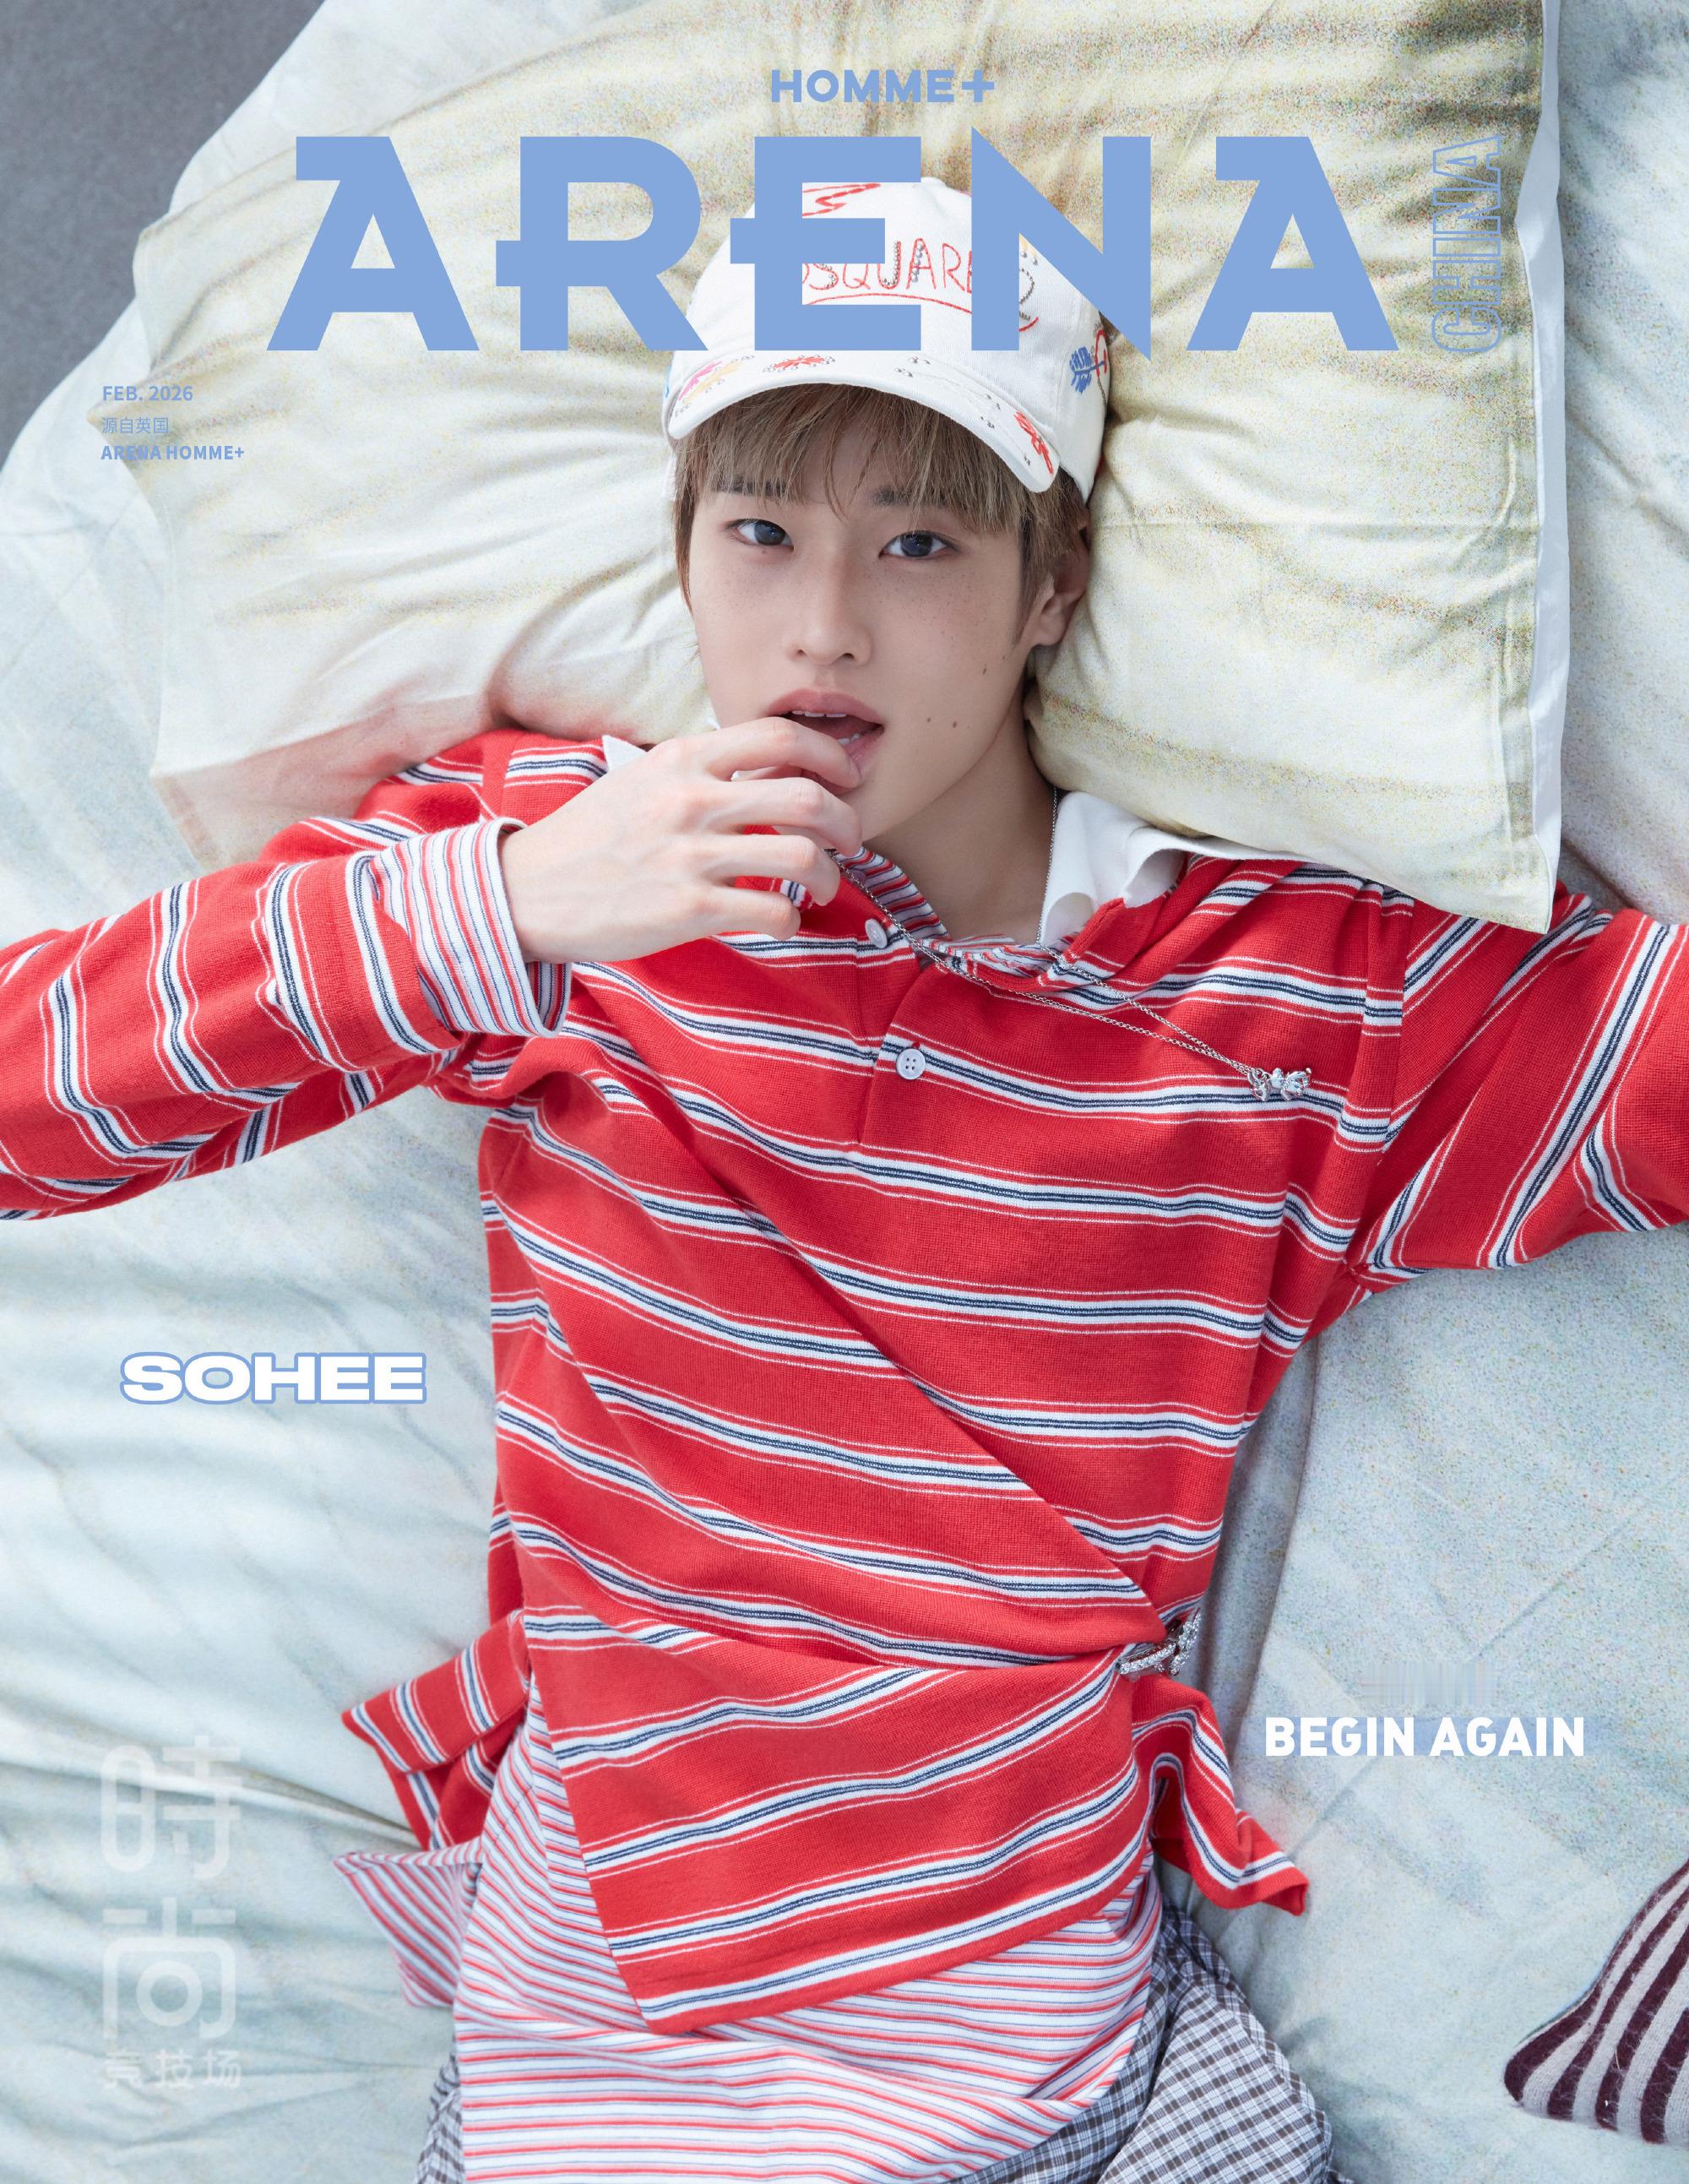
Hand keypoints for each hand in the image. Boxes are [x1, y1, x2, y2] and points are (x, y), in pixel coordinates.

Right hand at [497, 719, 864, 964]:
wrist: (527, 893)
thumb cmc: (590, 839)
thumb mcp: (642, 781)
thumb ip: (701, 772)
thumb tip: (771, 775)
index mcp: (681, 759)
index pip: (781, 736)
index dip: (831, 755)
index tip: (847, 778)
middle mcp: (690, 800)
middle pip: (807, 797)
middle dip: (847, 823)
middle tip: (850, 841)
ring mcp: (689, 855)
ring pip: (802, 856)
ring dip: (829, 876)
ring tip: (822, 887)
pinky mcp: (687, 909)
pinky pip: (773, 912)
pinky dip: (791, 919)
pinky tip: (780, 919)